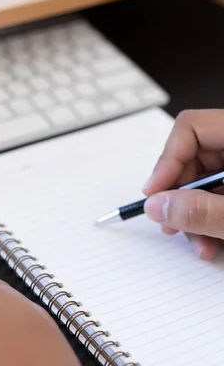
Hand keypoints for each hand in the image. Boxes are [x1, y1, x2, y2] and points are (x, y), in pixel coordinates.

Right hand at [143, 109, 223, 259]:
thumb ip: (204, 211)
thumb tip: (158, 206)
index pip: (192, 127)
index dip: (168, 160)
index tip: (155, 193)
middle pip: (194, 156)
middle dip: (180, 196)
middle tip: (171, 225)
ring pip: (205, 179)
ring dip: (193, 214)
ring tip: (199, 245)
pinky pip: (220, 192)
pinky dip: (211, 217)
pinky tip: (213, 242)